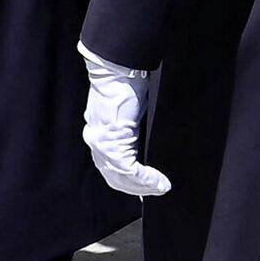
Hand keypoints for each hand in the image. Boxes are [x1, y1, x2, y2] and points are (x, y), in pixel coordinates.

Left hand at [80, 49, 170, 198]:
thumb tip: (144, 139)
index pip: (109, 166)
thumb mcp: (128, 110)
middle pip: (114, 177)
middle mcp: (96, 142)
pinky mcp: (111, 143)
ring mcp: (101, 144)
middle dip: (137, 188)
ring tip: (163, 187)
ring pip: (122, 177)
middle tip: (158, 190)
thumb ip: (129, 128)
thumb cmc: (125, 83)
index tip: (144, 188)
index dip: (126, 182)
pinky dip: (147, 179)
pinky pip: (130, 170)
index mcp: (97, 134)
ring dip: (145, 186)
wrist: (116, 70)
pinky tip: (160, 182)